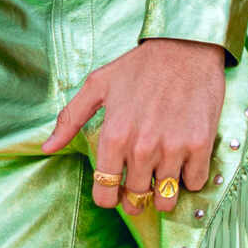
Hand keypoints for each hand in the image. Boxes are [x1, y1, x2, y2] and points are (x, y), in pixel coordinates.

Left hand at [45, 38, 227, 213]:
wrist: (184, 47)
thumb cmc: (138, 66)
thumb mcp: (97, 85)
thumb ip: (70, 119)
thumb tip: (47, 147)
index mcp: (114, 136)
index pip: (105, 193)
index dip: (108, 197)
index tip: (115, 189)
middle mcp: (141, 147)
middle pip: (136, 199)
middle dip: (135, 196)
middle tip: (140, 181)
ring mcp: (172, 148)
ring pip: (165, 199)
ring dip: (162, 192)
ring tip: (161, 174)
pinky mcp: (200, 146)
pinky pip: (194, 184)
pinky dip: (189, 177)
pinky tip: (183, 159)